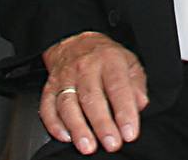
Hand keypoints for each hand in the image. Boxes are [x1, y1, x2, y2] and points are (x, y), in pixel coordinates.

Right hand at [40, 31, 148, 153]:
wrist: (76, 42)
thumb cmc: (106, 57)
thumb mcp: (130, 62)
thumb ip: (137, 85)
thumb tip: (140, 105)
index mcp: (109, 60)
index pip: (118, 87)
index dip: (124, 112)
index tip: (129, 132)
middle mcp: (86, 68)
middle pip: (92, 98)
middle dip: (102, 124)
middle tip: (111, 143)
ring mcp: (65, 77)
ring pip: (68, 104)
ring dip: (78, 127)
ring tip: (87, 145)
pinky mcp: (50, 87)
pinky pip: (48, 106)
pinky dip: (54, 124)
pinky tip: (65, 136)